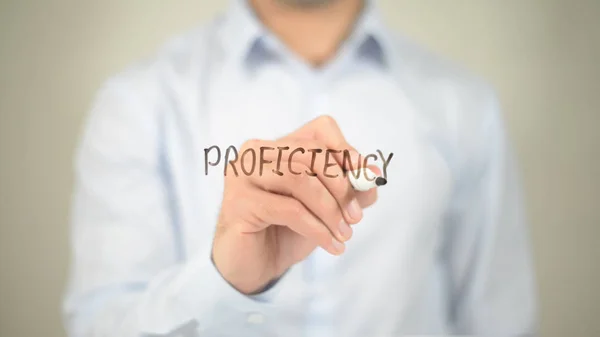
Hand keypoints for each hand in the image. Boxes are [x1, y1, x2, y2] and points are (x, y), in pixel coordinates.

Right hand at [211, 116, 379, 293]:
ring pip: (298, 178)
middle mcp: (255, 153)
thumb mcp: (324, 208)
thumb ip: (348, 190)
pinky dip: (317, 229)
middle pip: (309, 154)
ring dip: (329, 209)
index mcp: (277, 146)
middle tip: (356, 217)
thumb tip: (371, 177)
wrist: (254, 267)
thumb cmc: (286, 231)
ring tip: (344, 234)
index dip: (345, 150)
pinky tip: (331, 245)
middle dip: (340, 186)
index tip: (365, 177)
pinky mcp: (238, 202)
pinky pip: (289, 209)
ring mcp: (242, 175)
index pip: (318, 130)